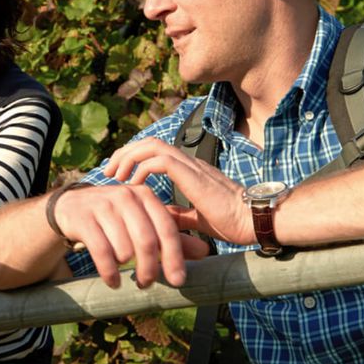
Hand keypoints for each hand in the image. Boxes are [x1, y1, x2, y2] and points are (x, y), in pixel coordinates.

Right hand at [50, 183, 211, 289]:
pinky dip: (109, 272)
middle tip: (147, 283)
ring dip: (127, 270)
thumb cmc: (115, 217)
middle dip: (150, 268)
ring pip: (124, 248)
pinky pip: (102, 251)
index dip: (175, 257)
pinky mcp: (84, 218)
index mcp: (146, 196)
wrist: (73, 206)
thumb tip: (205, 251)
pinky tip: (113, 281)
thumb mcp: (144, 222)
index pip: (167, 229)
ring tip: (127, 277)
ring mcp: (104, 206)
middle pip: (146, 241)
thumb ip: (173, 237)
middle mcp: (127, 197)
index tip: (178, 281)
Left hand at [104, 138, 255, 246]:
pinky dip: (141, 168)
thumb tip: (161, 216)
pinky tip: (133, 184)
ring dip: (128, 156)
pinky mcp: (192, 174)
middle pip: (149, 142)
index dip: (133, 158)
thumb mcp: (198, 219)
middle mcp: (190, 163)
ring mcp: (192, 165)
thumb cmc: (233, 221)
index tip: (118, 175)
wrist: (254, 220)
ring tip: (115, 175)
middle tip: (108, 171)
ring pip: (152, 145)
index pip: (156, 152)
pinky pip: (160, 160)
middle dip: (124, 153)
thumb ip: (180, 215)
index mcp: (191, 171)